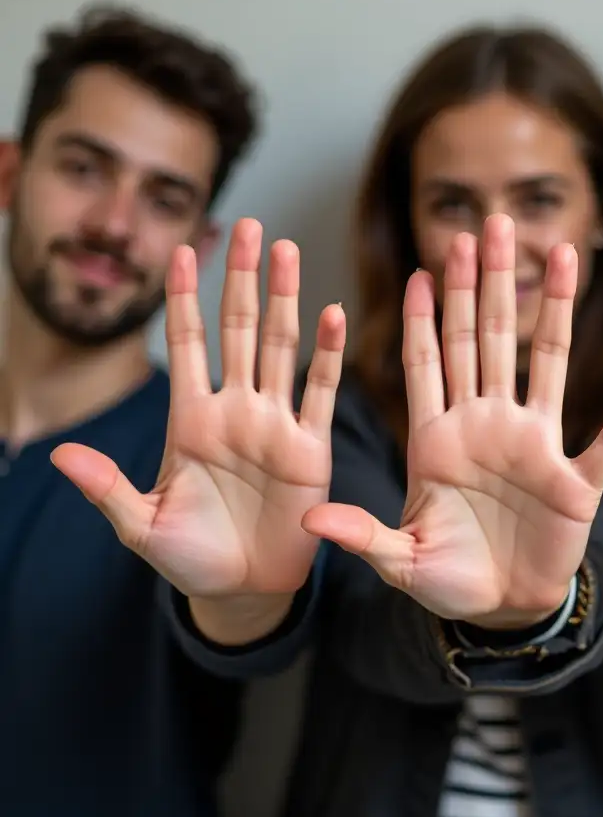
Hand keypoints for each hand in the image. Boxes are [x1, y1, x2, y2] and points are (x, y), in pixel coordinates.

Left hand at [51, 219, 345, 642]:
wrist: (244, 589)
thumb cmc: (189, 558)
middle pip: (239, 330)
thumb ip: (107, 486)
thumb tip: (57, 456)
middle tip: (250, 226)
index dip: (184, 301)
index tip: (182, 253)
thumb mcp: (140, 524)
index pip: (186, 346)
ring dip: (284, 298)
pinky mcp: (310, 448)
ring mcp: (274, 425)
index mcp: (190, 420)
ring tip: (287, 251)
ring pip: (281, 348)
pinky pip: (320, 394)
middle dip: (241, 279)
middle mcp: (235, 410)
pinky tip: (332, 315)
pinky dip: (327, 355)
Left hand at [303, 214, 602, 630]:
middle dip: (485, 283)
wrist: (500, 610)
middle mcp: (487, 428)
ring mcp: (534, 449)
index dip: (425, 318)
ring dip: (555, 310)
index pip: (429, 363)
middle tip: (488, 225)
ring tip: (563, 255)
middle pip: (486, 341)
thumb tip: (311, 523)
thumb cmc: (446, 577)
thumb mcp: (399, 561)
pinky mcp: (576, 484)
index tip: (422, 270)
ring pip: (546, 364)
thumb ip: (362, 536)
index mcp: (438, 439)